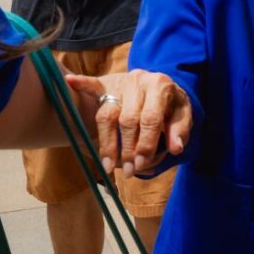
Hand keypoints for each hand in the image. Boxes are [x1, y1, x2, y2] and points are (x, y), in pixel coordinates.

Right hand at [67, 69, 191, 177]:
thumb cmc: (170, 103)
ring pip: (107, 114)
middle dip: (127, 148)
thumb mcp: (183, 113)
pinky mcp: (106, 83)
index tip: (140, 165)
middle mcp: (139, 81)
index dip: (145, 143)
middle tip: (128, 171)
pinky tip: (70, 81)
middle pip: (127, 119)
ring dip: (106, 142)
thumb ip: (180, 130)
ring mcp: (121, 82)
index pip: (150, 118)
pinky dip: (81, 84)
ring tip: (107, 165)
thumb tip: (176, 149)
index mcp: (160, 86)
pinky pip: (92, 85)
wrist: (161, 82)